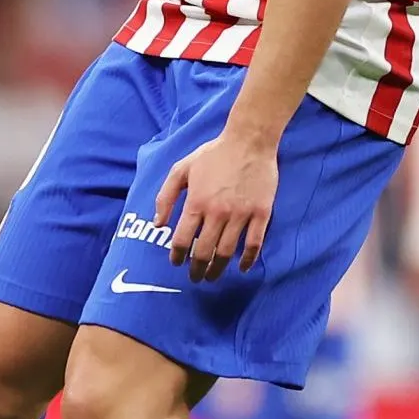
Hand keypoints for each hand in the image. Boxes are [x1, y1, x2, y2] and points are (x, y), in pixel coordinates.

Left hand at [152, 128, 278, 281]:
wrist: (249, 141)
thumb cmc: (213, 154)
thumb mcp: (181, 169)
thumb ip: (165, 196)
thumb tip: (158, 224)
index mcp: (196, 202)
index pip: (182, 240)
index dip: (176, 255)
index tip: (176, 263)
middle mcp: (217, 213)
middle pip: (203, 251)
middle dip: (196, 269)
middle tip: (194, 277)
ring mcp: (241, 214)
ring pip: (227, 252)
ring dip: (218, 269)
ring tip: (212, 277)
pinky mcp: (261, 214)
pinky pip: (254, 244)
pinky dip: (247, 260)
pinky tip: (241, 268)